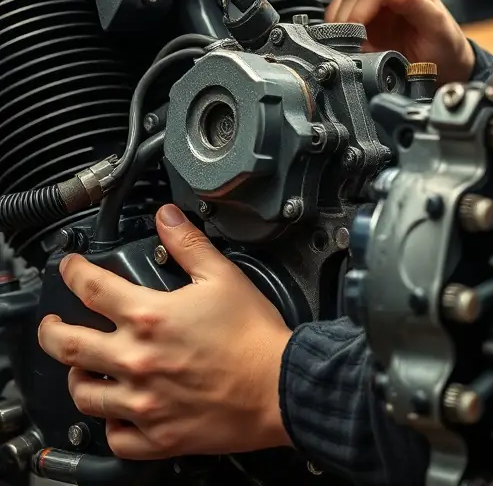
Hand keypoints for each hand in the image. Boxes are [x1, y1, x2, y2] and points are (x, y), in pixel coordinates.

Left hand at [38, 205, 292, 459]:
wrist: (279, 385)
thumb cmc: (254, 336)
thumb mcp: (222, 276)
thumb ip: (188, 244)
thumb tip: (167, 217)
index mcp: (149, 317)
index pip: (91, 288)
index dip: (73, 272)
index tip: (70, 268)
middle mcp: (136, 360)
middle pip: (67, 345)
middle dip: (51, 329)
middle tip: (51, 323)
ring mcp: (142, 402)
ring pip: (83, 395)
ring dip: (75, 377)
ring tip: (80, 368)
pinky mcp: (157, 436)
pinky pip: (115, 437)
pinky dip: (109, 424)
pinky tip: (115, 412)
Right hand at [326, 0, 474, 84]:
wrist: (451, 57)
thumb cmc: (444, 56)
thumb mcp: (425, 57)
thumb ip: (393, 53)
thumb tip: (359, 52)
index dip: (358, 11)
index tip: (350, 35)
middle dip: (344, 16)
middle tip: (341, 43)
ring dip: (339, 15)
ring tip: (341, 40)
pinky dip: (340, 16)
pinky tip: (345, 35)